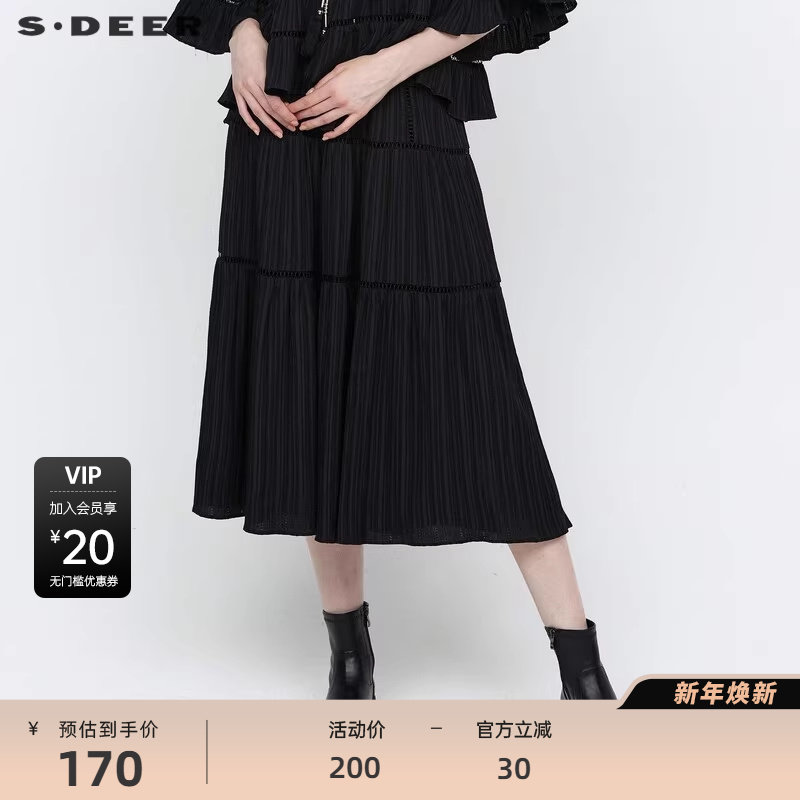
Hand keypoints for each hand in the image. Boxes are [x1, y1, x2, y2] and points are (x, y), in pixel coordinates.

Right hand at [230, 18, 297, 136]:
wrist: (242, 36)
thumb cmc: (260, 45)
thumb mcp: (274, 61)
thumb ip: (280, 79)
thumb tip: (292, 95)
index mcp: (261, 79)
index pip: (275, 103)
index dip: (285, 114)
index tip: (294, 121)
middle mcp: (250, 85)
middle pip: (267, 110)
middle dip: (281, 121)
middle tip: (291, 129)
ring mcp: (242, 88)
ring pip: (256, 112)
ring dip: (268, 124)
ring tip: (278, 133)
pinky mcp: (237, 89)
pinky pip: (242, 109)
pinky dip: (249, 121)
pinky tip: (257, 130)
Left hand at [287, 53, 401, 139]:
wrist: (384, 70)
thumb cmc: (363, 65)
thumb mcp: (340, 68)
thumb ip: (324, 81)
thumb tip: (311, 92)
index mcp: (333, 86)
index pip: (310, 100)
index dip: (298, 106)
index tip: (289, 109)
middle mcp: (340, 99)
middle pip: (315, 111)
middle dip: (302, 116)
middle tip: (291, 120)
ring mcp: (350, 109)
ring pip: (327, 120)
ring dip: (313, 125)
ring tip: (303, 128)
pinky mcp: (359, 114)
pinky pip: (344, 127)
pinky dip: (334, 133)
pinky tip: (325, 136)